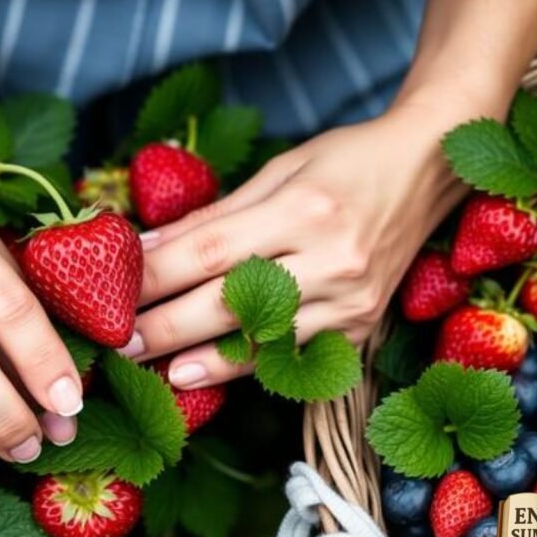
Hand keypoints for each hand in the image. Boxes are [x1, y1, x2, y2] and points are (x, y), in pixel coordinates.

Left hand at [124, 100, 476, 388]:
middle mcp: (332, 258)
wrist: (427, 171)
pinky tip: (209, 374)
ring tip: (156, 371)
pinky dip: (249, 367)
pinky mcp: (364, 327)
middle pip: (230, 302)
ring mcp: (353, 300)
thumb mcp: (279, 170)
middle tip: (117, 345)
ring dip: (203, 359)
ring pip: (264, 341)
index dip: (155, 277)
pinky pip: (296, 355)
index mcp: (304, 208)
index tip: (110, 293)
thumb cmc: (346, 162)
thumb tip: (147, 248)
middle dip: (166, 327)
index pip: (210, 251)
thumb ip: (214, 215)